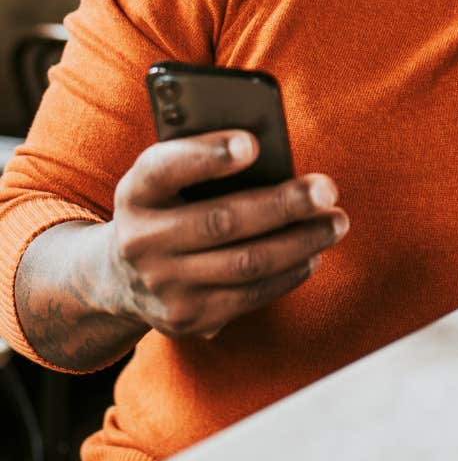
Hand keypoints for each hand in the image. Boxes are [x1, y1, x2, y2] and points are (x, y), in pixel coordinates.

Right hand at [108, 130, 348, 337]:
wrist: (118, 275)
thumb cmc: (165, 203)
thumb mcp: (166, 175)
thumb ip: (204, 157)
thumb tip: (269, 150)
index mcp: (136, 192)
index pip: (165, 168)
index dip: (208, 156)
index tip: (252, 143)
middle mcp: (142, 242)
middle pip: (222, 222)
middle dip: (283, 205)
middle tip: (327, 189)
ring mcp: (163, 286)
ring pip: (245, 264)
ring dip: (300, 242)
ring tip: (335, 222)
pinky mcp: (187, 318)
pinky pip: (250, 296)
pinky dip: (289, 273)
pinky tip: (313, 254)